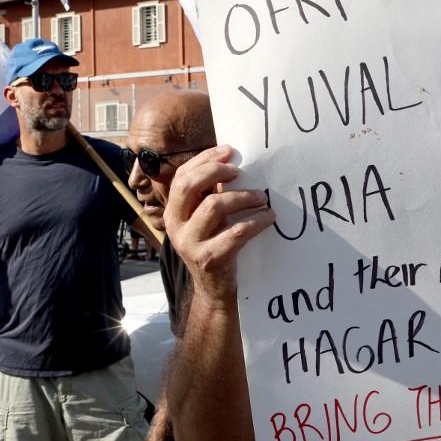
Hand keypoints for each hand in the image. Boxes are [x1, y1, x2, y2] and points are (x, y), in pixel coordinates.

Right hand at [163, 145, 273, 305]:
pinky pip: (235, 233)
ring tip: (261, 197)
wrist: (214, 288)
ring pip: (214, 206)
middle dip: (216, 171)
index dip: (204, 160)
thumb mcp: (207, 219)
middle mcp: (175, 226)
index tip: (229, 151)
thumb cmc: (214, 245)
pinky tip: (268, 217)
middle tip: (239, 171)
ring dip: (243, 196)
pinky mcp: (209, 259)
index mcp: (173, 211)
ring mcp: (190, 243)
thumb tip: (232, 162)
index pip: (182, 176)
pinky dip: (256, 222)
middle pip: (189, 186)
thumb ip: (211, 194)